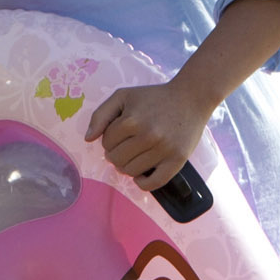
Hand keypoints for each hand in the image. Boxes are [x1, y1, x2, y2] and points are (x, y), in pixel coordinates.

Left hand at [85, 77, 216, 190]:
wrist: (191, 98)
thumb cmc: (154, 97)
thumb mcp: (123, 96)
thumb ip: (101, 115)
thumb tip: (88, 139)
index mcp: (132, 121)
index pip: (106, 142)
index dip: (109, 139)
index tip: (119, 134)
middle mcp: (148, 136)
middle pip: (116, 159)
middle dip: (115, 154)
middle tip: (125, 147)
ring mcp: (164, 150)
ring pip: (131, 171)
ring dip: (127, 167)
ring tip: (134, 156)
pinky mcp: (177, 160)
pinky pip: (153, 183)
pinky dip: (142, 183)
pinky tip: (141, 175)